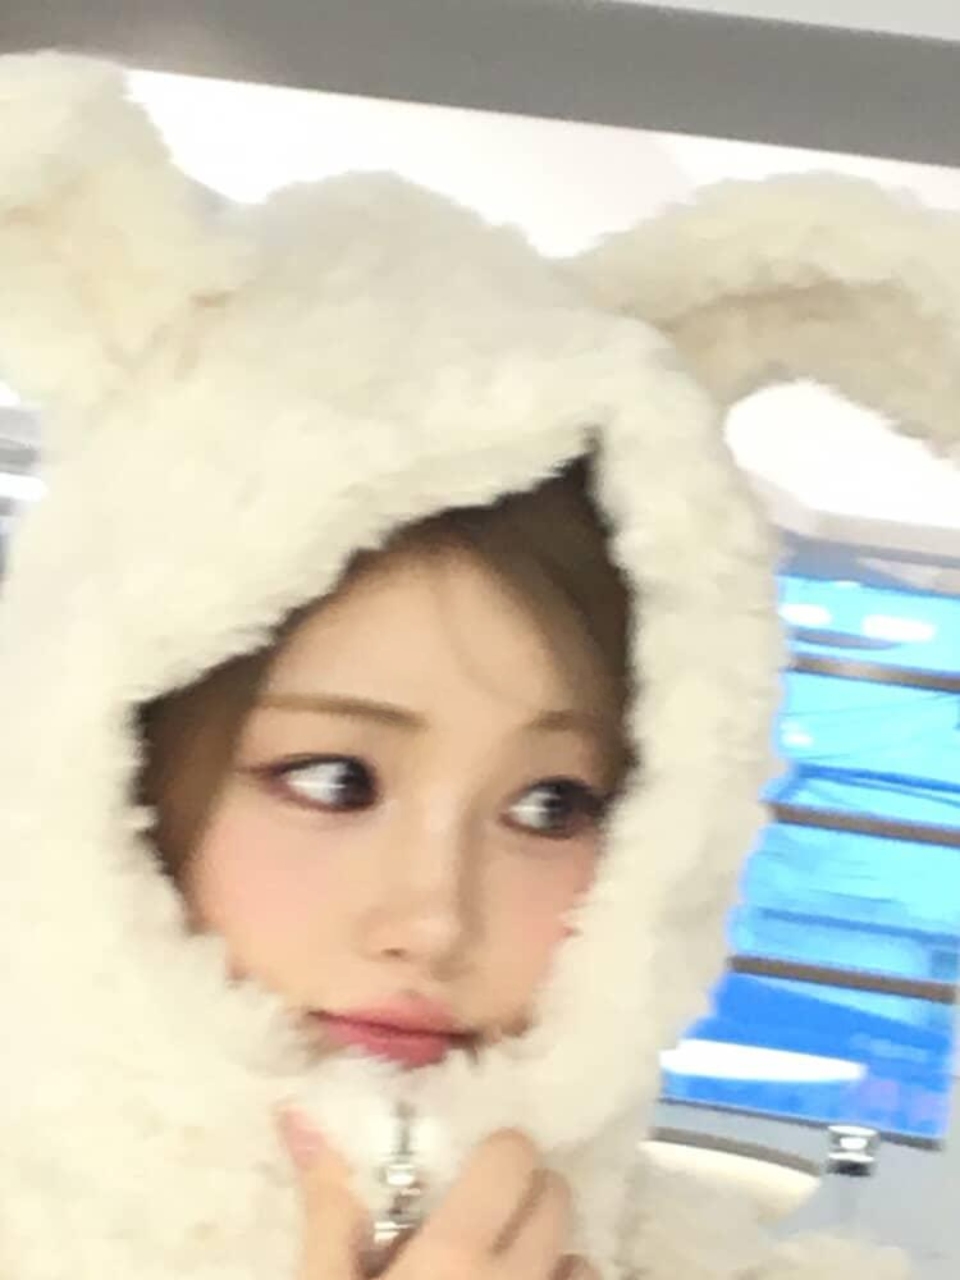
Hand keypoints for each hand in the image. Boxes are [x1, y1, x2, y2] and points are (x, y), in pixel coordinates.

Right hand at [279, 1110, 598, 1279]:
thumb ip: (328, 1210)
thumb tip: (299, 1114)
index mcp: (455, 1255)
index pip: (512, 1159)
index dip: (498, 1156)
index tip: (474, 1167)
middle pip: (557, 1199)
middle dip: (529, 1195)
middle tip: (489, 1212)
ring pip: (583, 1259)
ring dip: (554, 1253)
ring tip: (512, 1265)